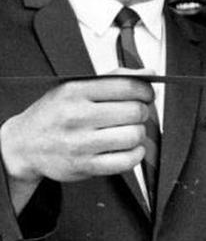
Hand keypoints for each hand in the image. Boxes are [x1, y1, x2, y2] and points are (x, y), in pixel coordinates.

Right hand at [1, 70, 154, 211]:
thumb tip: (147, 74)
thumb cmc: (54, 115)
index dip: (145, 92)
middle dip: (141, 113)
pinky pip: (126, 161)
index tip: (146, 96)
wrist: (23, 145)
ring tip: (128, 131)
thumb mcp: (76, 87)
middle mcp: (76, 117)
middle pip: (134, 112)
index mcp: (75, 92)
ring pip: (133, 136)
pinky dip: (135, 154)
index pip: (128, 86)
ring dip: (138, 134)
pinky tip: (128, 149)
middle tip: (134, 115)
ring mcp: (80, 143)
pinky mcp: (84, 166)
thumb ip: (113, 78)